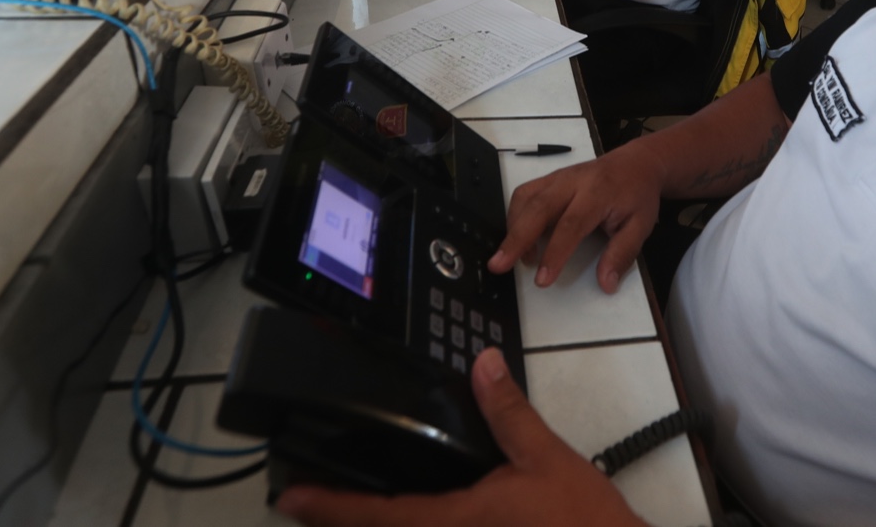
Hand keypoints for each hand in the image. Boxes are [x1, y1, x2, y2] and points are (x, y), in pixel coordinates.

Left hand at [274, 349, 642, 526]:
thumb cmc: (584, 523)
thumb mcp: (546, 459)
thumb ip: (509, 413)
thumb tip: (483, 365)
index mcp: (458, 521)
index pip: (380, 514)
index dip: (330, 506)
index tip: (291, 497)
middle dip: (342, 520)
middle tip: (306, 500)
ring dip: (376, 524)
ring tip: (350, 506)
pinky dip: (414, 524)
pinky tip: (416, 513)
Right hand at [489, 146, 667, 292]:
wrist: (636, 163)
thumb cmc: (638, 196)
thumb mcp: (640, 226)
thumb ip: (622, 254)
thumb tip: (606, 284)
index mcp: (598, 193)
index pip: (571, 225)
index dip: (554, 253)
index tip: (542, 279)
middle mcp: (572, 181)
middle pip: (537, 207)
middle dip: (516, 238)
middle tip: (498, 265)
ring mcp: (557, 177)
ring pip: (524, 198)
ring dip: (513, 228)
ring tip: (515, 258)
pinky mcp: (549, 178)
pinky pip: (524, 194)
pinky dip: (515, 216)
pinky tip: (521, 237)